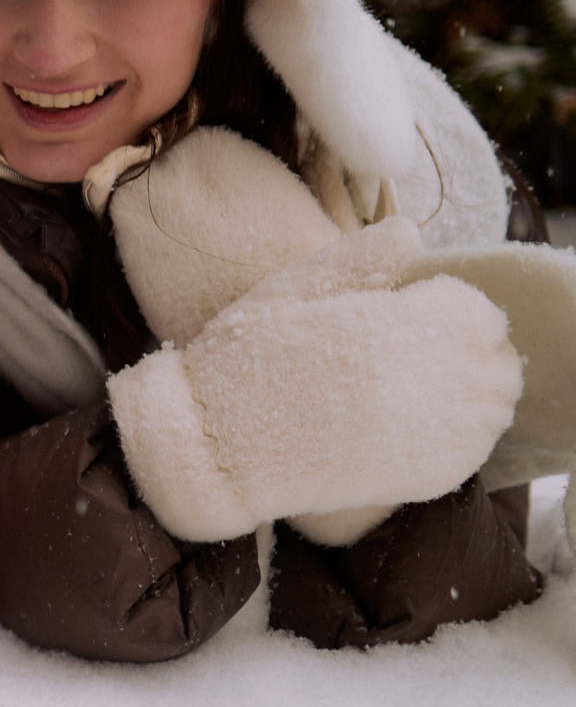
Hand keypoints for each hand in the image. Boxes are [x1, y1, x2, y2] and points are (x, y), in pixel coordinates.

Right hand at [107, 218, 521, 542]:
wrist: (211, 450)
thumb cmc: (238, 365)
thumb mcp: (286, 294)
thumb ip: (354, 260)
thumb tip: (409, 228)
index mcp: (385, 327)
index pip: (472, 312)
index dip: (455, 309)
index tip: (425, 310)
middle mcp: (416, 380)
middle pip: (494, 360)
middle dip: (473, 352)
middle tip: (435, 350)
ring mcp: (422, 433)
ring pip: (493, 408)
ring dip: (478, 394)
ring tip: (439, 389)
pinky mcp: (417, 477)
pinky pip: (471, 452)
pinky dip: (466, 436)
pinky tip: (433, 426)